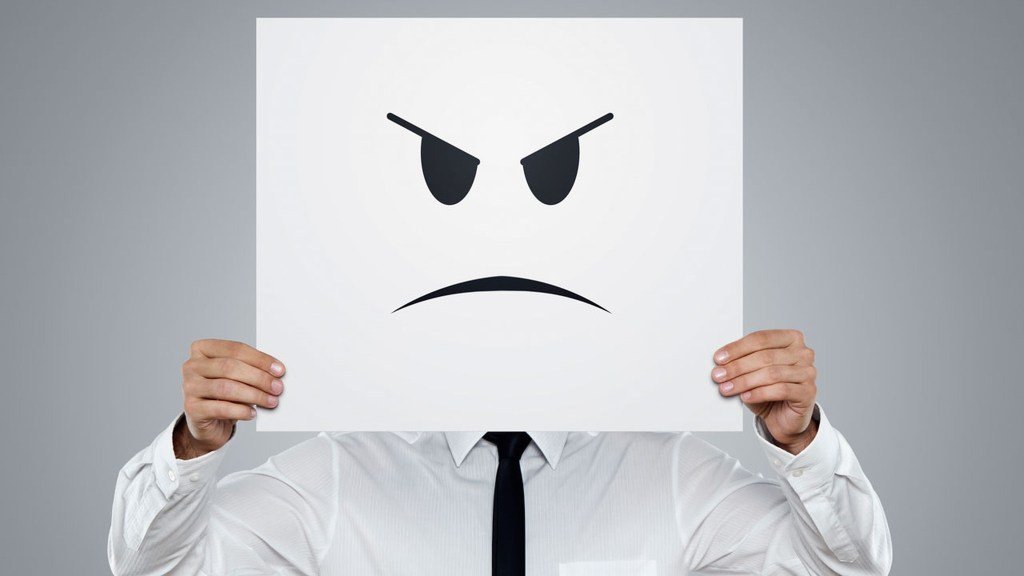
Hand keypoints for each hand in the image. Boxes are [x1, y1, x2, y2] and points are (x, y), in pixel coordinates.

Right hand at [175, 339, 284, 458]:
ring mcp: (189, 387)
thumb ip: (251, 370)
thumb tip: (276, 374)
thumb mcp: (237, 377)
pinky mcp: (191, 408)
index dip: (259, 359)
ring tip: (271, 401)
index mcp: (203, 349)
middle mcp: (192, 366)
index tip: (280, 370)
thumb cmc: (226, 394)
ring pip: (226, 387)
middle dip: (258, 377)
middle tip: (278, 387)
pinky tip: (253, 413)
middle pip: (230, 367)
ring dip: (253, 395)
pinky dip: (240, 410)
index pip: (235, 349)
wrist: (208, 422)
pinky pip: (220, 408)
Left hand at [712, 329, 817, 452]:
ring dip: (745, 381)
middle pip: (765, 356)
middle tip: (718, 375)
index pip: (761, 338)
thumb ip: (742, 361)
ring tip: (727, 388)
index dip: (737, 348)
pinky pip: (781, 390)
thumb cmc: (768, 390)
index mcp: (791, 339)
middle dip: (738, 366)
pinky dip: (759, 393)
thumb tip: (720, 361)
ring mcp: (808, 372)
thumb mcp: (753, 371)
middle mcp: (803, 353)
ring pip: (772, 373)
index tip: (719, 358)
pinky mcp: (808, 392)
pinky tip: (745, 397)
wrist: (784, 418)